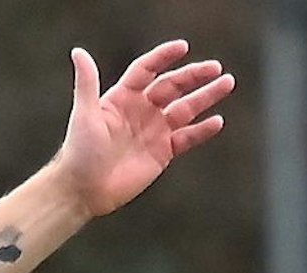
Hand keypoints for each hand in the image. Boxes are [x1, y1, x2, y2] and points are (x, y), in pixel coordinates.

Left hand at [54, 39, 233, 216]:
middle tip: (215, 68)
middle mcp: (141, 111)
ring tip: (227, 83)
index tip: (182, 47)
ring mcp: (153, 131)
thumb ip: (87, 83)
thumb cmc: (79, 152)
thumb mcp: (84, 115)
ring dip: (206, 96)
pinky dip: (202, 130)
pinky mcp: (162, 152)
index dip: (163, 57)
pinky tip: (217, 121)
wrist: (83, 190)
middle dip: (194, 76)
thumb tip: (78, 52)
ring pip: (186, 109)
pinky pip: (187, 138)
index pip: (147, 70)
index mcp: (122, 98)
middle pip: (172, 86)